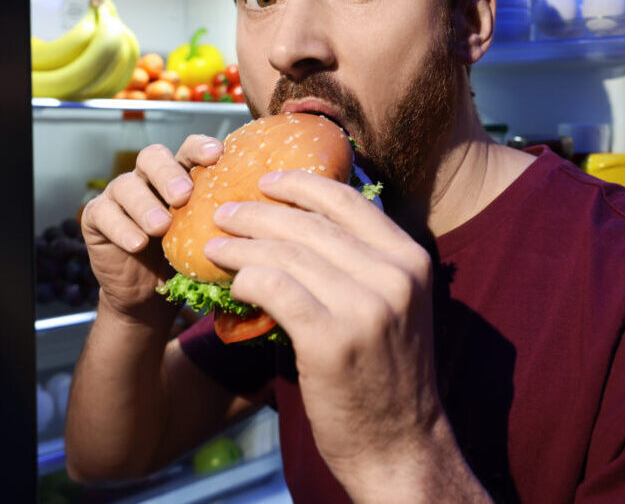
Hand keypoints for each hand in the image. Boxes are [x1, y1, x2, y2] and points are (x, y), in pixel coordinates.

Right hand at [80, 135, 222, 320]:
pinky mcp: (97, 217)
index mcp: (180, 174)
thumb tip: (262, 215)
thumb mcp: (207, 238)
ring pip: (126, 185)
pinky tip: (137, 243)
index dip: (200, 147)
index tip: (217, 154)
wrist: (148, 296)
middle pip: (153, 156)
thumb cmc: (185, 261)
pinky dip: (121, 227)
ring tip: (161, 226)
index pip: (188, 149)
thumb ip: (223, 220)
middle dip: (168, 173)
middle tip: (183, 195)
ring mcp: (120, 195)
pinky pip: (104, 214)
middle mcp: (149, 178)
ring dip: (145, 205)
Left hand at [203, 169, 445, 495]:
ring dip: (241, 245)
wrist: (399, 444)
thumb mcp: (395, 306)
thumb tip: (304, 223)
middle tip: (223, 212)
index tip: (266, 180)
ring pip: (286, 253)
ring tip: (214, 245)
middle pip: (309, 224)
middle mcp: (392, 276)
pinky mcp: (331, 339)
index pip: (348, 201)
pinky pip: (274, 288)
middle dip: (257, 212)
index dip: (300, 184)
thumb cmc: (387, 373)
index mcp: (410, 260)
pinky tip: (232, 282)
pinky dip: (247, 278)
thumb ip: (364, 264)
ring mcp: (365, 307)